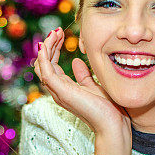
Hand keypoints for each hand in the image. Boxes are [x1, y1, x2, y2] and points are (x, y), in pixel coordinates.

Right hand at [34, 27, 131, 154]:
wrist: (112, 124)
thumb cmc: (107, 109)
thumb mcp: (94, 86)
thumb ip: (84, 75)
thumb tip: (76, 62)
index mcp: (65, 89)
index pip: (52, 66)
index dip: (54, 49)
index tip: (61, 34)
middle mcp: (58, 90)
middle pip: (44, 64)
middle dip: (49, 45)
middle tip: (57, 30)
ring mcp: (58, 92)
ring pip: (42, 66)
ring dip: (47, 47)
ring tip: (55, 32)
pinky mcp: (62, 92)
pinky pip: (46, 71)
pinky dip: (44, 56)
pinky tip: (48, 44)